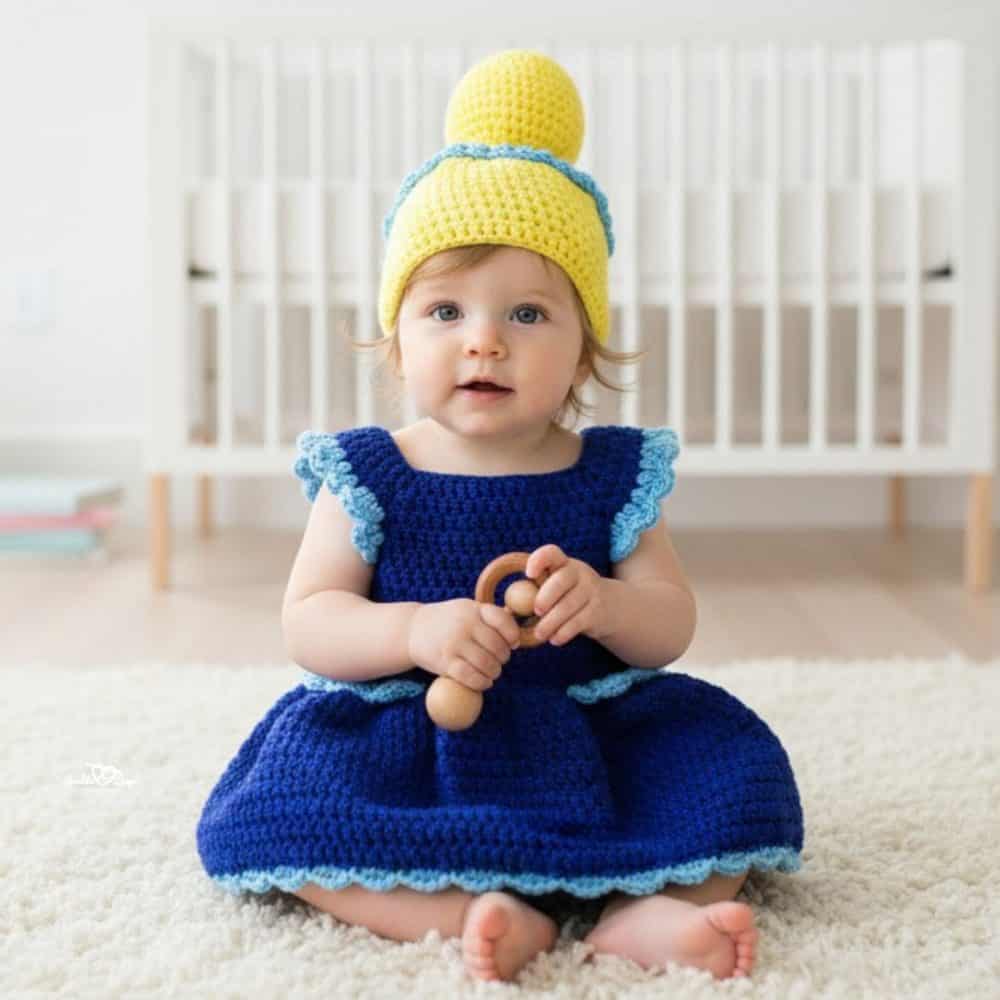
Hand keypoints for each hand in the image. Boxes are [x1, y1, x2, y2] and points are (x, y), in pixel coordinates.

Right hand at [407, 599, 521, 691]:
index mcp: (473, 609)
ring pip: (487, 664)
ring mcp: (454, 643)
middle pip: (497, 647)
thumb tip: (517, 634)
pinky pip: (471, 677)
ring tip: (493, 672)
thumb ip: (489, 617)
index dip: (513, 636)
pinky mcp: (445, 662)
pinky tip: (484, 682)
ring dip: (495, 672)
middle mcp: (465, 624)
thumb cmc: (447, 620)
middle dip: (503, 658)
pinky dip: (482, 682)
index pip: (503, 621)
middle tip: (500, 661)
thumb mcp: (467, 609)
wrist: (412, 629)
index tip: (512, 644)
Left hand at [524, 544, 609, 645]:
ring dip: (551, 622)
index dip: (539, 560)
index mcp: (563, 563)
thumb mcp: (556, 587)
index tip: (528, 574)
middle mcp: (579, 573)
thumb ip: (534, 593)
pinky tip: (554, 639)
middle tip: (535, 611)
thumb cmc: (568, 597)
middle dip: (546, 596)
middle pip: (562, 579)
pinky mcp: (597, 612)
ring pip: (569, 605)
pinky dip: (563, 632)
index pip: (552, 552)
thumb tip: (503, 611)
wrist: (609, 608)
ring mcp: (591, 591)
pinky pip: (578, 622)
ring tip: (539, 634)